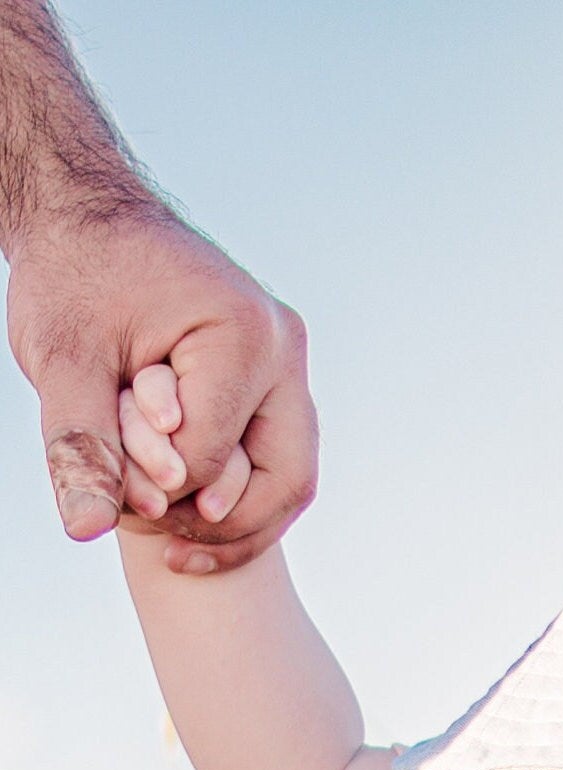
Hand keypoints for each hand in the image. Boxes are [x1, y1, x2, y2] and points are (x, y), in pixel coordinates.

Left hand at [5, 204, 315, 569]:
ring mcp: (290, 364)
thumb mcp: (63, 360)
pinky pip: (279, 457)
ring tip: (179, 548)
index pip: (213, 457)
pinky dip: (243, 496)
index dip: (163, 494)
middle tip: (168, 553)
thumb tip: (85, 529)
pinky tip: (196, 522)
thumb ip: (79, 444)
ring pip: (293, 477)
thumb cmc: (73, 278)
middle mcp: (284, 350)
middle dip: (224, 529)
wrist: (90, 217)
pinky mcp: (278, 377)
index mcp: (243, 335)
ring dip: (241, 523)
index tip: (116, 500)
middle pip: (286, 479)